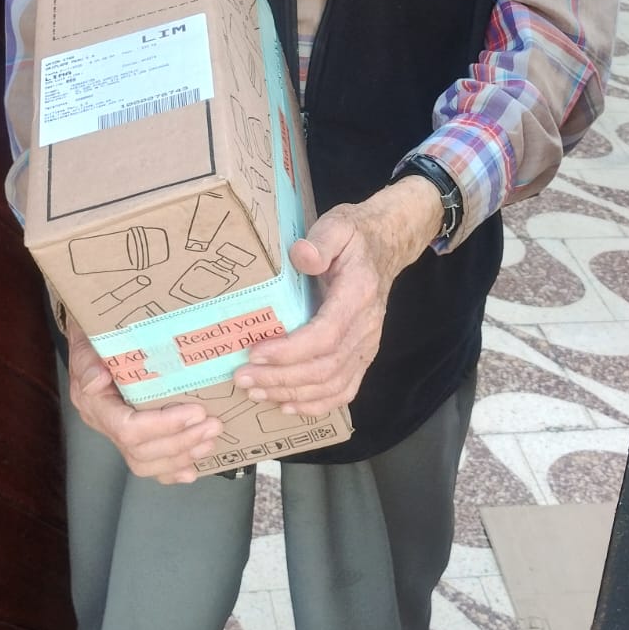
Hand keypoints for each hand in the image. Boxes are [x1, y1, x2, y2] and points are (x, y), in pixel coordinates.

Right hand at [67, 318, 222, 483]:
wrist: (91, 342)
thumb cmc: (93, 340)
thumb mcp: (87, 343)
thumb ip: (88, 362)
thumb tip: (97, 380)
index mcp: (95, 404)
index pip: (127, 428)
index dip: (164, 426)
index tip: (196, 412)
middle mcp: (104, 424)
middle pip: (140, 451)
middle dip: (181, 442)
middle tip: (213, 426)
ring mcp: (115, 433)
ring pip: (145, 462)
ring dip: (181, 456)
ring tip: (209, 441)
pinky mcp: (130, 436)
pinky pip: (147, 463)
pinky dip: (170, 470)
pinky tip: (191, 469)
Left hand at [233, 175, 442, 415]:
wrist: (386, 245)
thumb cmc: (355, 236)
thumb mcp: (338, 224)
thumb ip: (321, 240)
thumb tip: (302, 255)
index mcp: (358, 294)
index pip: (326, 334)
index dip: (290, 350)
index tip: (254, 354)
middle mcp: (367, 326)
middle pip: (325, 367)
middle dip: (280, 378)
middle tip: (242, 377)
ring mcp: (368, 345)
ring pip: (333, 385)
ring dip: (292, 393)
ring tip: (255, 391)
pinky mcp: (363, 355)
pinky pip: (344, 390)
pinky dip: (316, 404)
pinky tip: (287, 405)